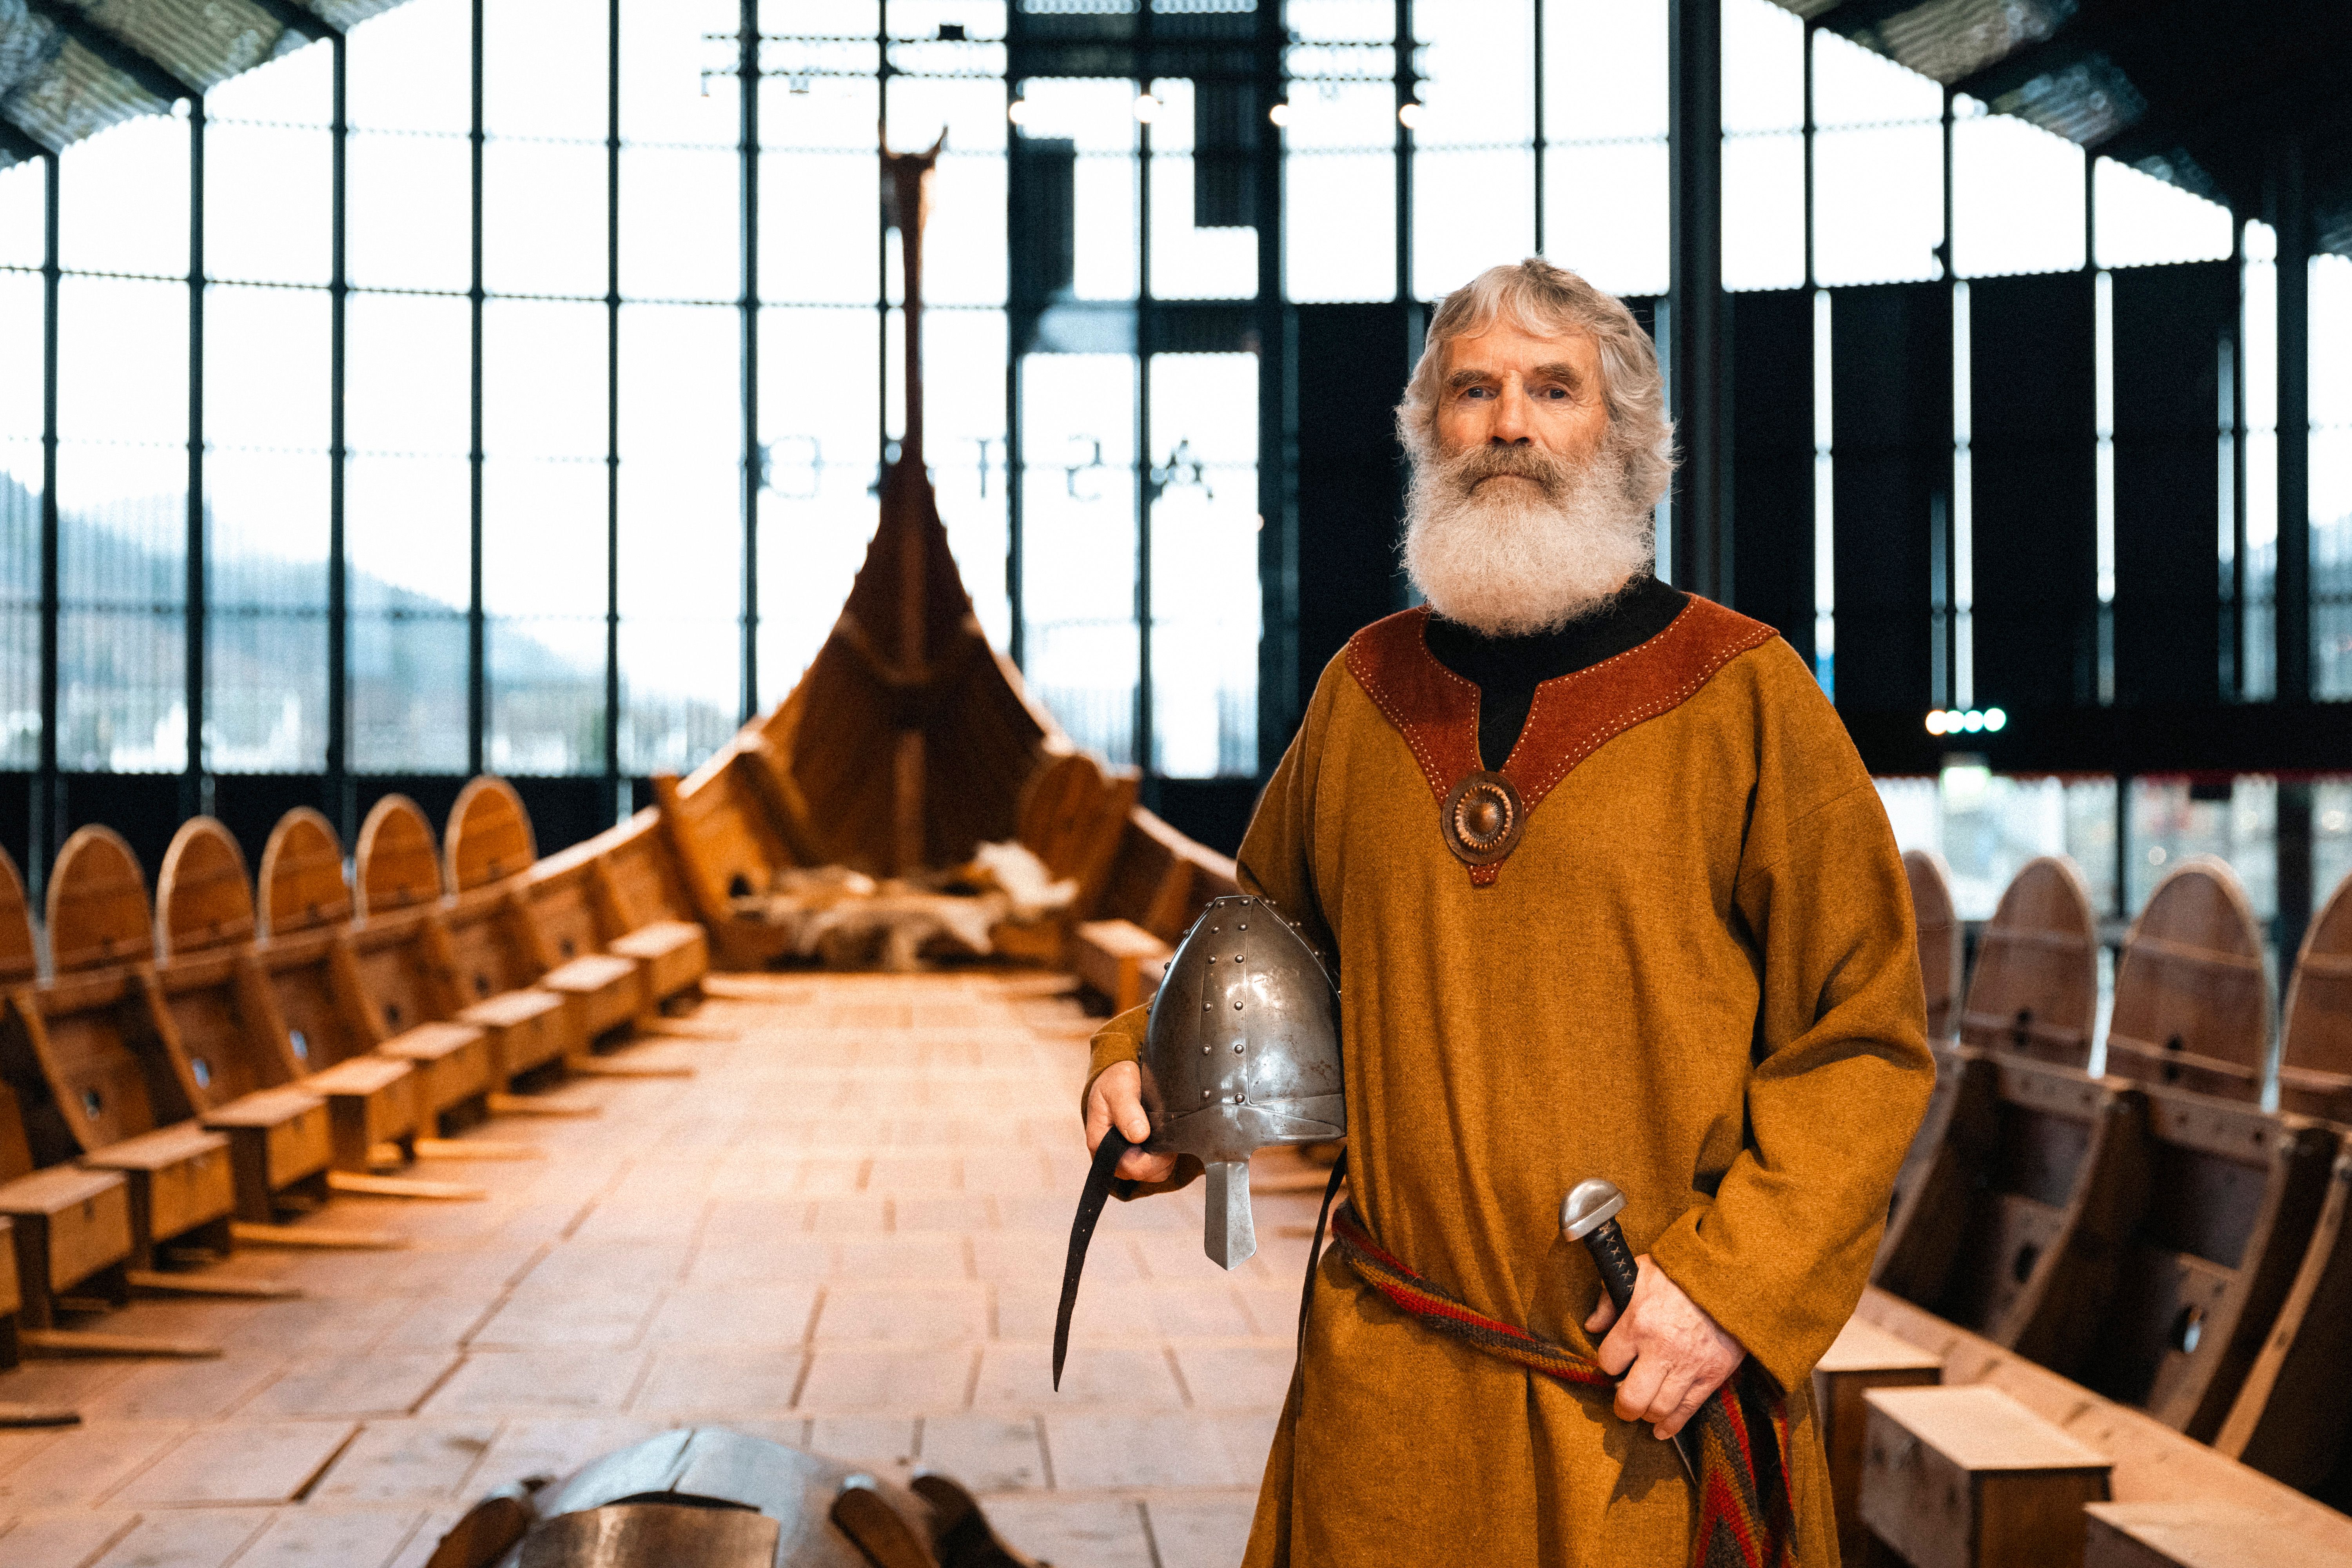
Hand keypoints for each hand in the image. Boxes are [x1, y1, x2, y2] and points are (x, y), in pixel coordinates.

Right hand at [1084, 1061, 1176, 1182]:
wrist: (1115, 1079)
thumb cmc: (1114, 1081)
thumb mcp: (1118, 1087)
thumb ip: (1126, 1110)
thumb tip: (1139, 1135)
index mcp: (1100, 1144)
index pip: (1133, 1167)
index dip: (1154, 1158)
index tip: (1165, 1136)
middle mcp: (1111, 1158)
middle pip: (1146, 1174)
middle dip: (1162, 1157)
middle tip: (1168, 1129)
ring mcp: (1124, 1159)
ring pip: (1154, 1173)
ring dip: (1165, 1156)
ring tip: (1165, 1131)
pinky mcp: (1135, 1156)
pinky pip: (1156, 1167)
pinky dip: (1164, 1154)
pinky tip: (1163, 1135)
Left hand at [1583, 1254, 1744, 1441]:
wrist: (1731, 1277)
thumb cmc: (1680, 1272)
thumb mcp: (1638, 1272)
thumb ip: (1610, 1299)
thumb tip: (1592, 1325)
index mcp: (1637, 1322)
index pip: (1609, 1362)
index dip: (1608, 1365)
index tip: (1614, 1365)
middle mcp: (1661, 1349)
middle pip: (1631, 1398)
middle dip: (1623, 1407)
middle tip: (1622, 1406)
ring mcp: (1689, 1365)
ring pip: (1659, 1409)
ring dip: (1646, 1416)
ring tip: (1643, 1413)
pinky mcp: (1713, 1374)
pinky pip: (1689, 1409)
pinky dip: (1673, 1425)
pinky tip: (1662, 1429)